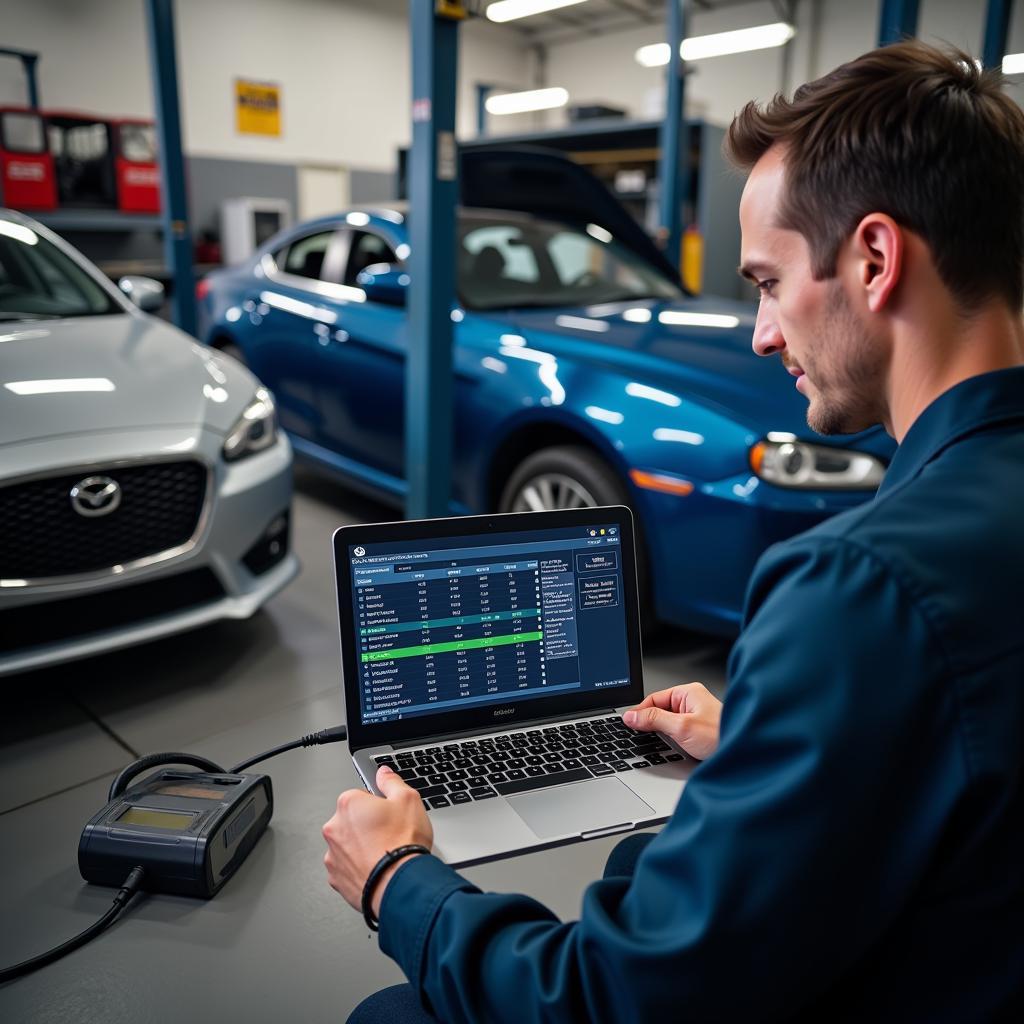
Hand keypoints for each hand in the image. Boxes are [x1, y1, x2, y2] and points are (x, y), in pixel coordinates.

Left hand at [322, 765, 432, 917]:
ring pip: (348, 845)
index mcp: (348, 804)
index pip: (361, 796)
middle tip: (390, 835)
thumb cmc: (402, 844)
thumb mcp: (408, 799)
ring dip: (362, 848)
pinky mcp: (336, 879)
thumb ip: (392, 782)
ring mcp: (333, 855)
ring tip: (385, 855)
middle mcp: (335, 828)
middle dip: (368, 826)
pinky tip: (377, 869)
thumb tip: (383, 774)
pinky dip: (359, 868)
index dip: (379, 805)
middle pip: (352, 820)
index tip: (390, 814)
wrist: (400, 885)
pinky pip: (347, 868)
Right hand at [623, 682, 722, 760]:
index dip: (640, 712)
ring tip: (662, 742)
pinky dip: (672, 738)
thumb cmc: (721, 737)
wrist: (744, 753)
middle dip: (651, 723)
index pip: (654, 699)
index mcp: (688, 692)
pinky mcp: (699, 729)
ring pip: (668, 722)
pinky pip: (677, 730)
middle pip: (660, 710)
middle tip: (642, 736)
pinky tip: (673, 747)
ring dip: (662, 732)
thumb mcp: (682, 727)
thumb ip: (654, 720)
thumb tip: (631, 716)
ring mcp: (696, 715)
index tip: (628, 723)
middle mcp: (692, 701)